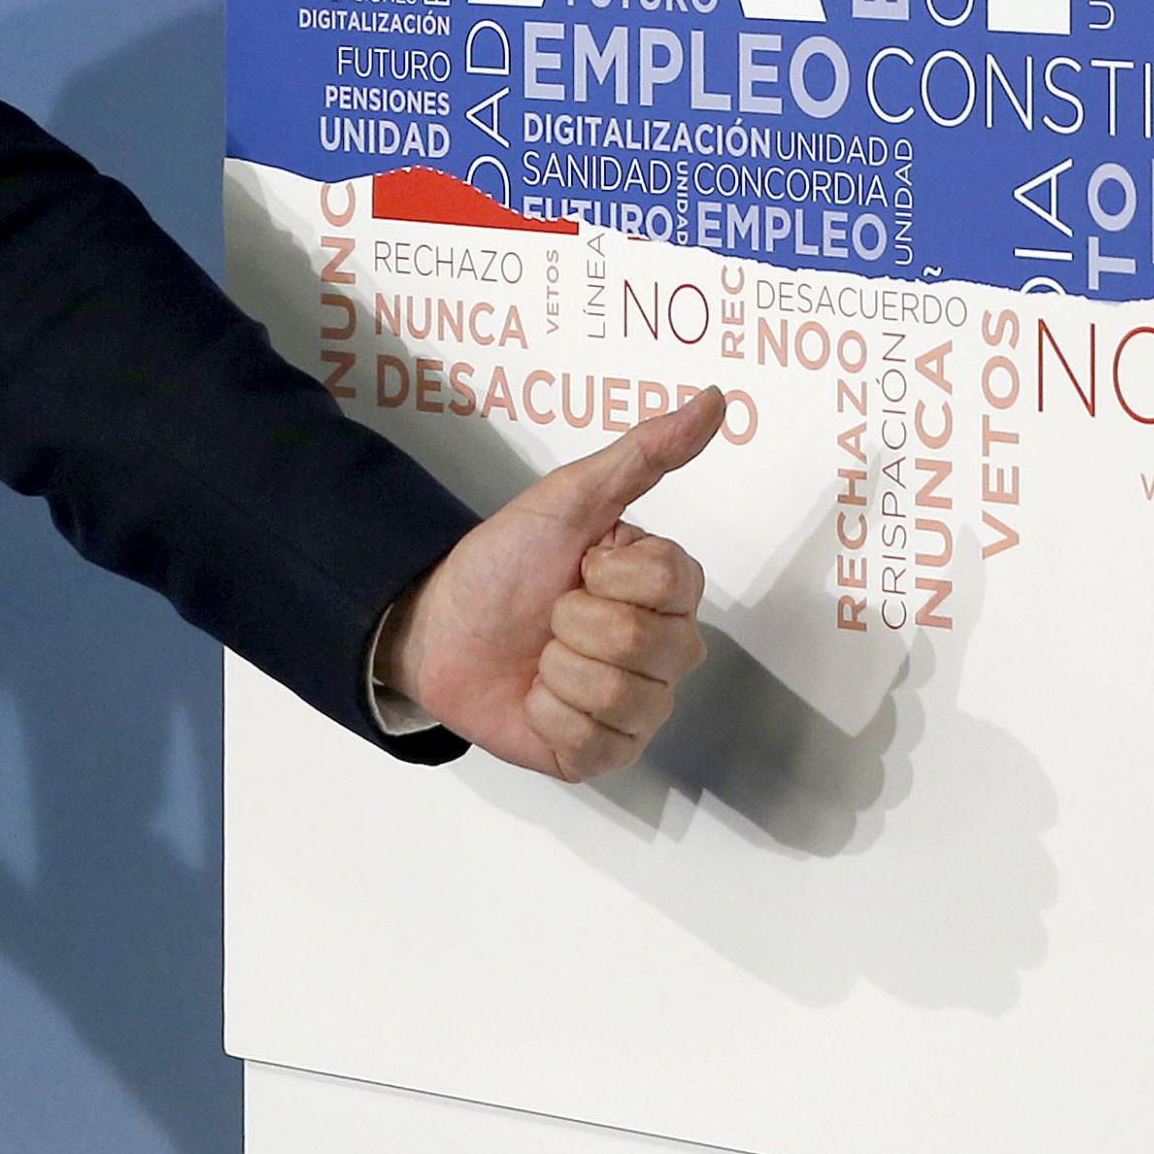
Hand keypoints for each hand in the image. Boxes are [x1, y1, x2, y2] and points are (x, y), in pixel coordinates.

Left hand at [389, 389, 722, 779]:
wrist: (438, 626)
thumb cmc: (506, 562)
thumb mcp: (569, 498)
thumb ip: (646, 453)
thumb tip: (714, 398)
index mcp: (670, 590)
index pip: (672, 580)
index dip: (609, 571)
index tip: (580, 564)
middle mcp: (668, 651)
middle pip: (647, 642)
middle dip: (576, 620)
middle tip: (553, 614)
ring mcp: (642, 708)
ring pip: (621, 696)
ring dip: (559, 669)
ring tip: (543, 657)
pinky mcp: (606, 755)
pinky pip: (595, 742)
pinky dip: (549, 716)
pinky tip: (537, 698)